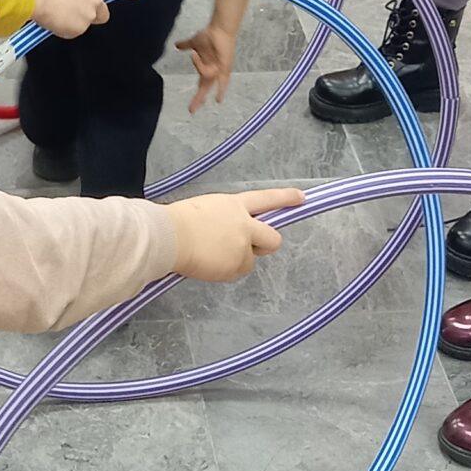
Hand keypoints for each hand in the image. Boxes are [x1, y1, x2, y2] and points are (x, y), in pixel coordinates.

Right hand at [30, 0, 139, 37]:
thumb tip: (79, 1)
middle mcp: (94, 0)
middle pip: (103, 14)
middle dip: (94, 16)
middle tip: (77, 12)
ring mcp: (88, 16)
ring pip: (86, 24)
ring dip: (76, 22)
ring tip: (60, 12)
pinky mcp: (79, 29)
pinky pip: (74, 32)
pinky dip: (66, 29)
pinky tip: (57, 20)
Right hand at [167, 187, 296, 280]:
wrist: (170, 236)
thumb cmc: (178, 221)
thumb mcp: (206, 209)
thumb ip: (224, 219)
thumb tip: (224, 233)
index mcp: (234, 205)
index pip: (265, 198)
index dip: (285, 198)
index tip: (301, 198)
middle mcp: (244, 224)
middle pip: (272, 238)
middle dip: (266, 245)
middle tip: (250, 248)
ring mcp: (242, 247)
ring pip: (249, 261)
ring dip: (236, 261)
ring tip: (211, 256)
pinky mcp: (236, 266)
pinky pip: (235, 273)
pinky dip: (225, 272)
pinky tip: (207, 265)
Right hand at [178, 24, 235, 109]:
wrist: (219, 30)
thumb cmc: (209, 36)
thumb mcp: (194, 43)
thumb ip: (186, 45)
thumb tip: (177, 45)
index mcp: (206, 69)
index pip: (201, 87)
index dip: (197, 98)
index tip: (191, 109)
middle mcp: (212, 73)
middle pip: (204, 90)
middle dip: (198, 100)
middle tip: (191, 110)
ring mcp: (218, 71)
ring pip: (205, 76)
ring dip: (199, 65)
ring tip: (195, 54)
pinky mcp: (225, 68)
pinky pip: (222, 80)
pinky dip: (220, 89)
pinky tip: (218, 100)